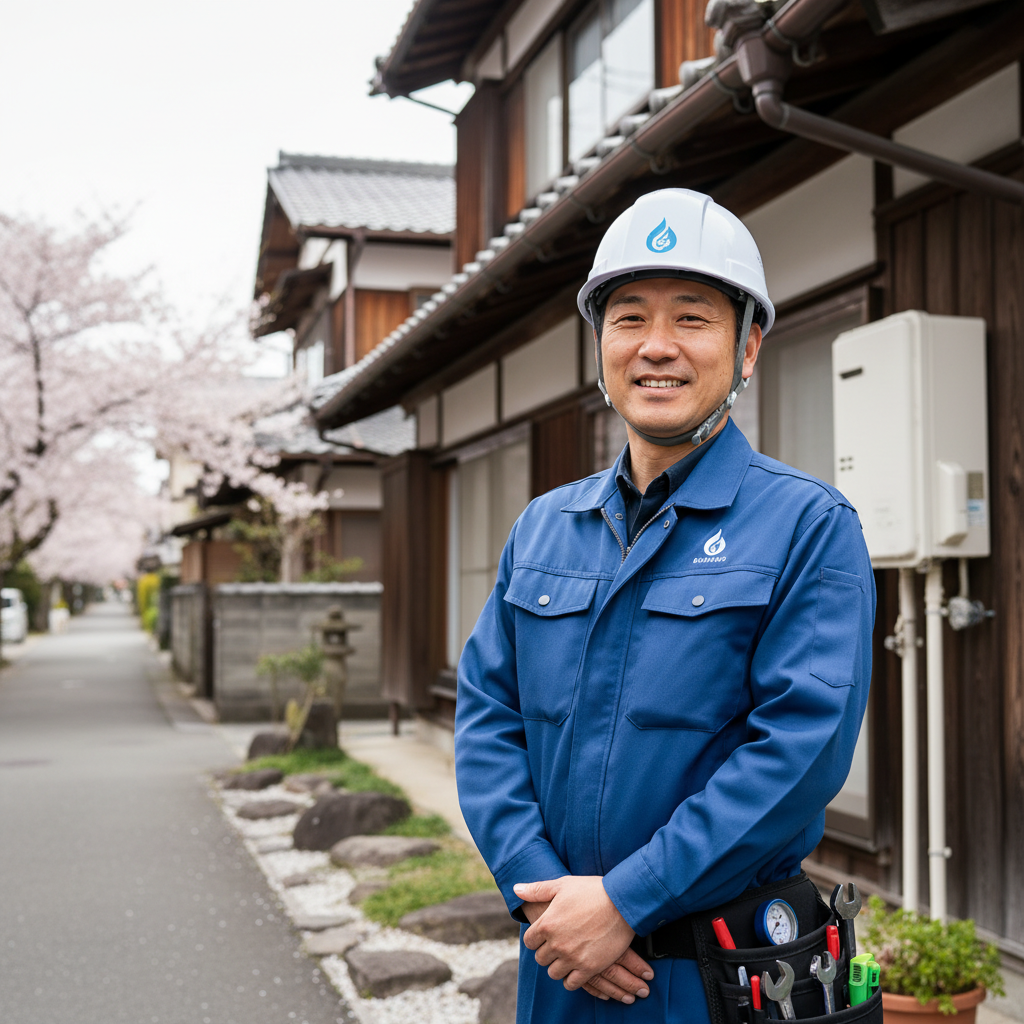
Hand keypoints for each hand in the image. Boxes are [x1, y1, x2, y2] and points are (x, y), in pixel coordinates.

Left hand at [514, 877, 652, 1001]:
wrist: (622, 903)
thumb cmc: (592, 890)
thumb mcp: (562, 885)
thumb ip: (537, 890)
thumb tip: (516, 889)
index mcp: (546, 923)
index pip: (529, 941)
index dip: (536, 938)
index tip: (545, 935)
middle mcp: (556, 943)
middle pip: (541, 959)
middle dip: (547, 952)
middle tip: (558, 945)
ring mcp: (572, 957)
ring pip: (554, 973)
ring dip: (559, 966)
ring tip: (567, 957)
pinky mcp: (589, 968)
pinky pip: (571, 983)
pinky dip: (572, 978)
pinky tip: (577, 968)